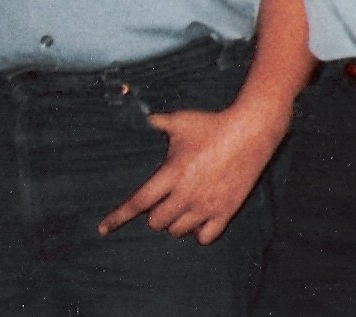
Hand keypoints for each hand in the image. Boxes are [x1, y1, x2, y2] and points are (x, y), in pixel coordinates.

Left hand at [97, 101, 286, 244]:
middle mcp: (186, 194)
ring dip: (176, 223)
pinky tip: (201, 220)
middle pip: (157, 222)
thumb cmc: (213, 124)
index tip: (103, 229)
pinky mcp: (226, 210)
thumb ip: (160, 123)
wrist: (251, 129)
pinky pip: (205, 237)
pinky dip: (200, 232)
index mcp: (172, 173)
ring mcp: (206, 205)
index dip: (118, 217)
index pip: (138, 203)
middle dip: (156, 214)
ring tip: (183, 208)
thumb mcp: (183, 121)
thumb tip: (145, 118)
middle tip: (166, 201)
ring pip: (178, 231)